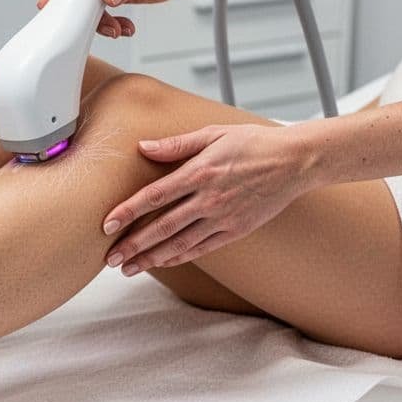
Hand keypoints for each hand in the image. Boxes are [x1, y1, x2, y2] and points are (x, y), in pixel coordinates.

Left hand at [101, 124, 315, 274]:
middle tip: (110, 258)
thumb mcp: (213, 134)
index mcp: (200, 172)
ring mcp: (223, 217)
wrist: (295, 161)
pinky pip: (203, 248)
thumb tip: (143, 147)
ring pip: (180, 243)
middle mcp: (209, 199)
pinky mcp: (236, 230)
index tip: (107, 224)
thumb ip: (176, 144)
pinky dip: (180, 257)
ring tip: (129, 268)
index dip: (128, 212)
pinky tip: (162, 262)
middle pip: (162, 226)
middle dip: (133, 245)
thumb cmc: (253, 143)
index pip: (154, 196)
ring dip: (152, 257)